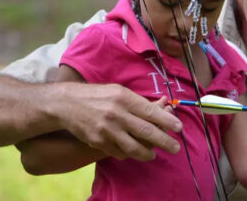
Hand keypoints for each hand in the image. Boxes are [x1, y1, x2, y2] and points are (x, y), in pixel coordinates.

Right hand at [53, 82, 181, 160]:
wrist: (67, 104)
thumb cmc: (98, 96)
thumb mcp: (119, 91)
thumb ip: (139, 102)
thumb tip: (163, 107)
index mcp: (124, 98)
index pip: (151, 112)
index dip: (167, 121)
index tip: (179, 128)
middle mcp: (117, 114)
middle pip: (146, 132)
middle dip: (164, 141)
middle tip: (175, 147)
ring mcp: (107, 130)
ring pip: (134, 147)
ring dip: (147, 153)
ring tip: (153, 154)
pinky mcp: (98, 141)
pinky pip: (119, 153)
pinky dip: (129, 154)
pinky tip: (134, 152)